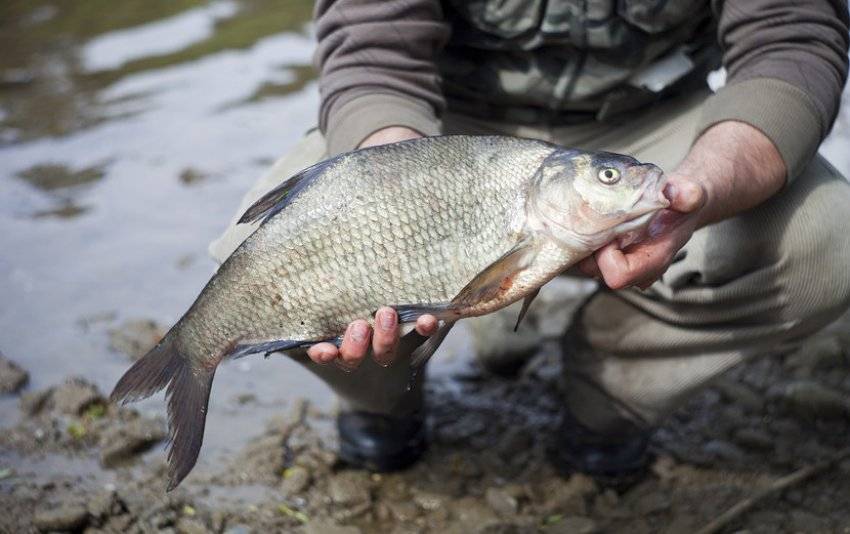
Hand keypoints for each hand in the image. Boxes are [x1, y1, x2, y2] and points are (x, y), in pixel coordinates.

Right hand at [307, 126, 437, 368]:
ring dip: (385, 339)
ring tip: (386, 312)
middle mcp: (357, 325)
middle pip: (354, 355)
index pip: (323, 347)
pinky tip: (430, 315)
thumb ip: (283, 224)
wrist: (390, 201)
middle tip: (358, 326)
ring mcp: (388, 321)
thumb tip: (248, 220)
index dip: (323, 353)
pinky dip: (427, 327)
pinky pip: (425, 328)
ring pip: (386, 349)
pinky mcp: (419, 309)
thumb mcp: (311, 218)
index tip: (321, 347)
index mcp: (328, 316)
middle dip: (355, 347)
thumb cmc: (341, 217)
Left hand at [578, 175, 706, 288]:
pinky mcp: (608, 256)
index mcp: (653, 261)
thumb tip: (675, 192)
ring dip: (586, 241)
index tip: (613, 231)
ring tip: (598, 217)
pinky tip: (596, 220)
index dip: (608, 257)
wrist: (677, 206)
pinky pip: (585, 254)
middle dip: (593, 246)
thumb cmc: (682, 204)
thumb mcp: (689, 195)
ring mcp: (620, 264)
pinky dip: (585, 238)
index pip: (618, 276)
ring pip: (586, 263)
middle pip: (595, 271)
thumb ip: (687, 195)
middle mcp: (635, 270)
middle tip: (601, 220)